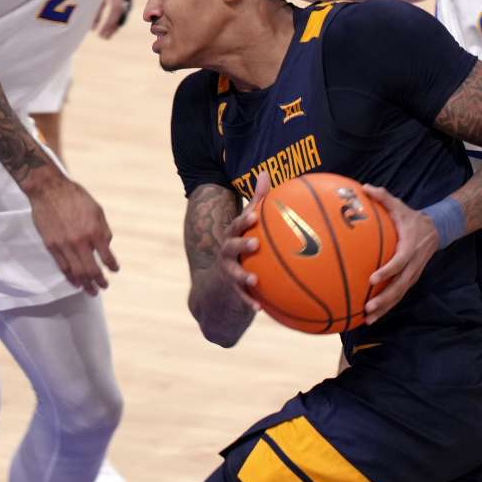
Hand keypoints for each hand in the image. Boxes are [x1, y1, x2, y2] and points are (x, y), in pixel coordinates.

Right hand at [28, 176, 118, 294]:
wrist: (49, 190)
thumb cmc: (75, 197)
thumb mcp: (97, 211)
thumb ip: (103, 231)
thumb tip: (106, 247)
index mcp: (95, 232)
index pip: (107, 257)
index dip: (112, 266)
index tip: (114, 270)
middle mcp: (80, 241)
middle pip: (91, 270)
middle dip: (99, 282)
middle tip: (103, 286)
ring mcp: (64, 246)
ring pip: (76, 273)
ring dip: (85, 285)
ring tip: (91, 291)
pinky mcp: (51, 246)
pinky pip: (62, 267)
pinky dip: (70, 278)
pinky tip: (76, 283)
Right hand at [217, 172, 272, 309]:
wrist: (216, 282)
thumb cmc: (240, 245)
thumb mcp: (245, 224)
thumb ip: (257, 201)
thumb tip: (264, 172)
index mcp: (233, 236)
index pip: (238, 224)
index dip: (245, 219)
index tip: (255, 215)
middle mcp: (227, 253)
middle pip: (231, 247)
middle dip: (242, 244)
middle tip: (255, 243)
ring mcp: (228, 272)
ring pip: (234, 273)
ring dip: (243, 275)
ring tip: (254, 279)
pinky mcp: (232, 291)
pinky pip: (242, 298)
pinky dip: (250, 302)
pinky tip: (260, 309)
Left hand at [362, 185, 438, 323]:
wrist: (436, 230)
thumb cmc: (411, 218)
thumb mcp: (399, 205)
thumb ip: (383, 196)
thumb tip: (364, 187)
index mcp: (409, 248)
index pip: (399, 262)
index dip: (387, 271)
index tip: (372, 279)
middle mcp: (412, 265)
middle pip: (400, 286)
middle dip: (384, 299)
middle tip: (368, 307)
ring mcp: (412, 274)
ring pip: (399, 295)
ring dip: (385, 308)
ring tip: (368, 319)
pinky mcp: (409, 280)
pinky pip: (398, 295)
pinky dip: (387, 307)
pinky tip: (371, 317)